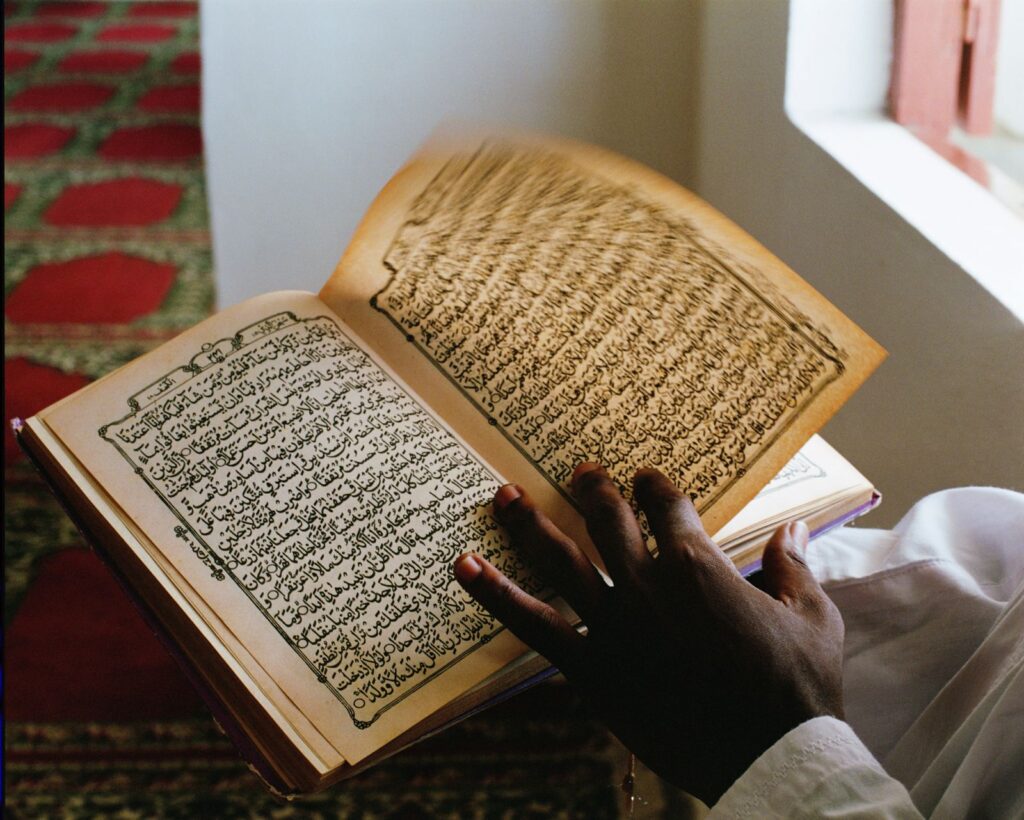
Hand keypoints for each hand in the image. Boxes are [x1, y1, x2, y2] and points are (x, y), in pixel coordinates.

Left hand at [453, 463, 844, 805]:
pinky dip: (495, 593)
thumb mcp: (814, 619)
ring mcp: (614, 625)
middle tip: (582, 472)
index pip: (666, 506)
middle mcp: (647, 584)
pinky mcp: (591, 669)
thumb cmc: (798, 688)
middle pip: (608, 520)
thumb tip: (793, 528)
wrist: (771, 758)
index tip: (646, 478)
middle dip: (594, 490)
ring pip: (560, 560)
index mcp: (699, 564)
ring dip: (529, 523)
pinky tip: (464, 566)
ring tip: (503, 495)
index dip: (655, 486)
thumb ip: (796, 566)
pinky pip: (532, 625)